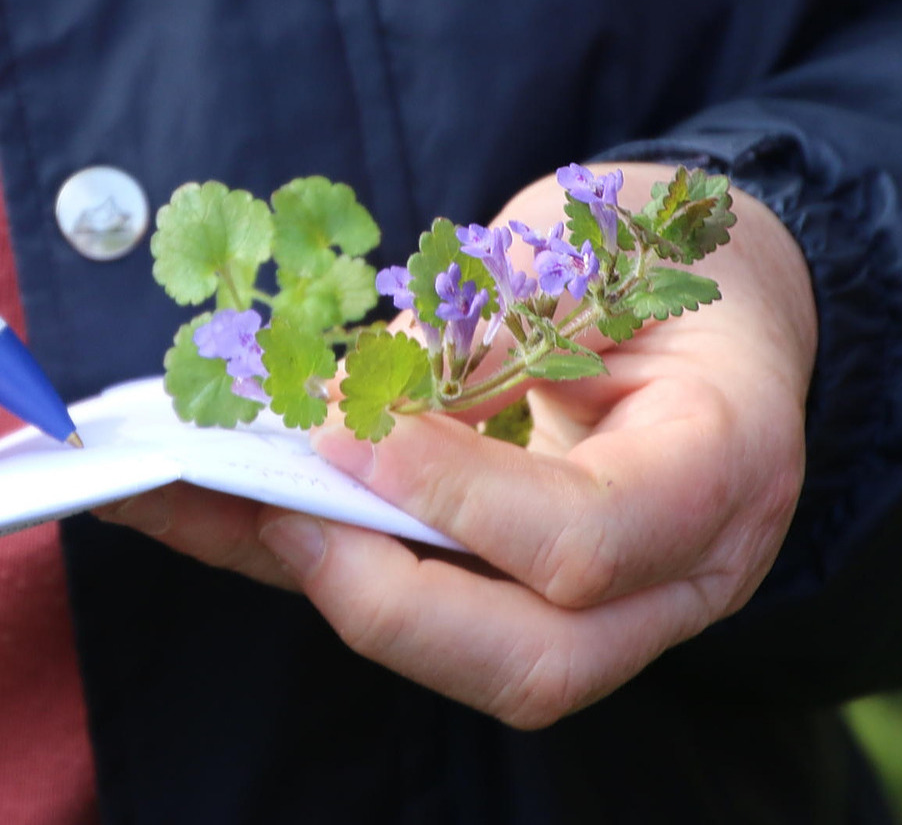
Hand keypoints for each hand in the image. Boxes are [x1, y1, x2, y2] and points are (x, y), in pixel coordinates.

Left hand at [99, 164, 814, 727]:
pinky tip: (191, 504)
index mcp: (724, 466)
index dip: (456, 495)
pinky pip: (412, 609)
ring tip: (177, 498)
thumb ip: (496, 316)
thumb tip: (360, 397)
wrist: (724, 303)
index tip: (341, 422)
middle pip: (534, 663)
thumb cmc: (672, 253)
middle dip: (382, 598)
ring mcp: (608, 607)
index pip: (591, 536)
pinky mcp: (525, 601)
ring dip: (310, 582)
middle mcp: (680, 572)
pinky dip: (299, 559)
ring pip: (460, 660)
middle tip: (275, 505)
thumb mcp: (597, 238)